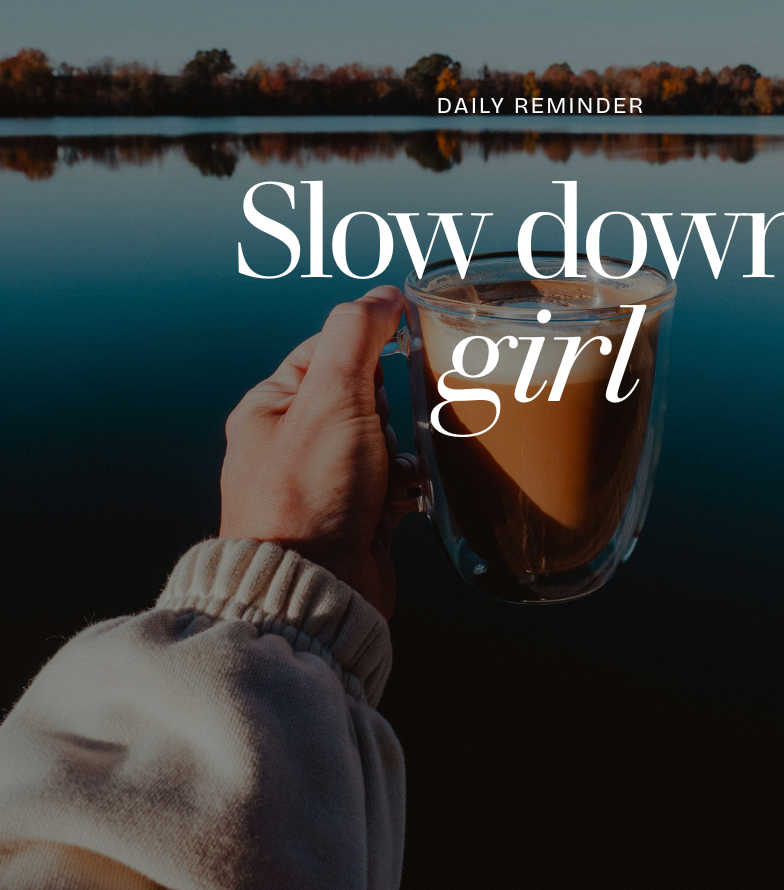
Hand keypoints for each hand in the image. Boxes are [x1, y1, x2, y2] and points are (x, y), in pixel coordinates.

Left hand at [220, 285, 416, 618]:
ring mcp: (325, 481)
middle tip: (380, 430)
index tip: (404, 346)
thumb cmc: (307, 498)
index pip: (331, 348)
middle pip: (366, 392)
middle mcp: (293, 442)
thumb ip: (356, 336)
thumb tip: (384, 295)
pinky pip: (396, 480)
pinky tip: (403, 494)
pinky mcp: (356, 516)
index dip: (370, 346)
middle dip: (388, 408)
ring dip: (400, 448)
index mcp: (271, 406)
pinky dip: (406, 484)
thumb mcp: (330, 398)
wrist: (313, 594)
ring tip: (391, 469)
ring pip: (386, 436)